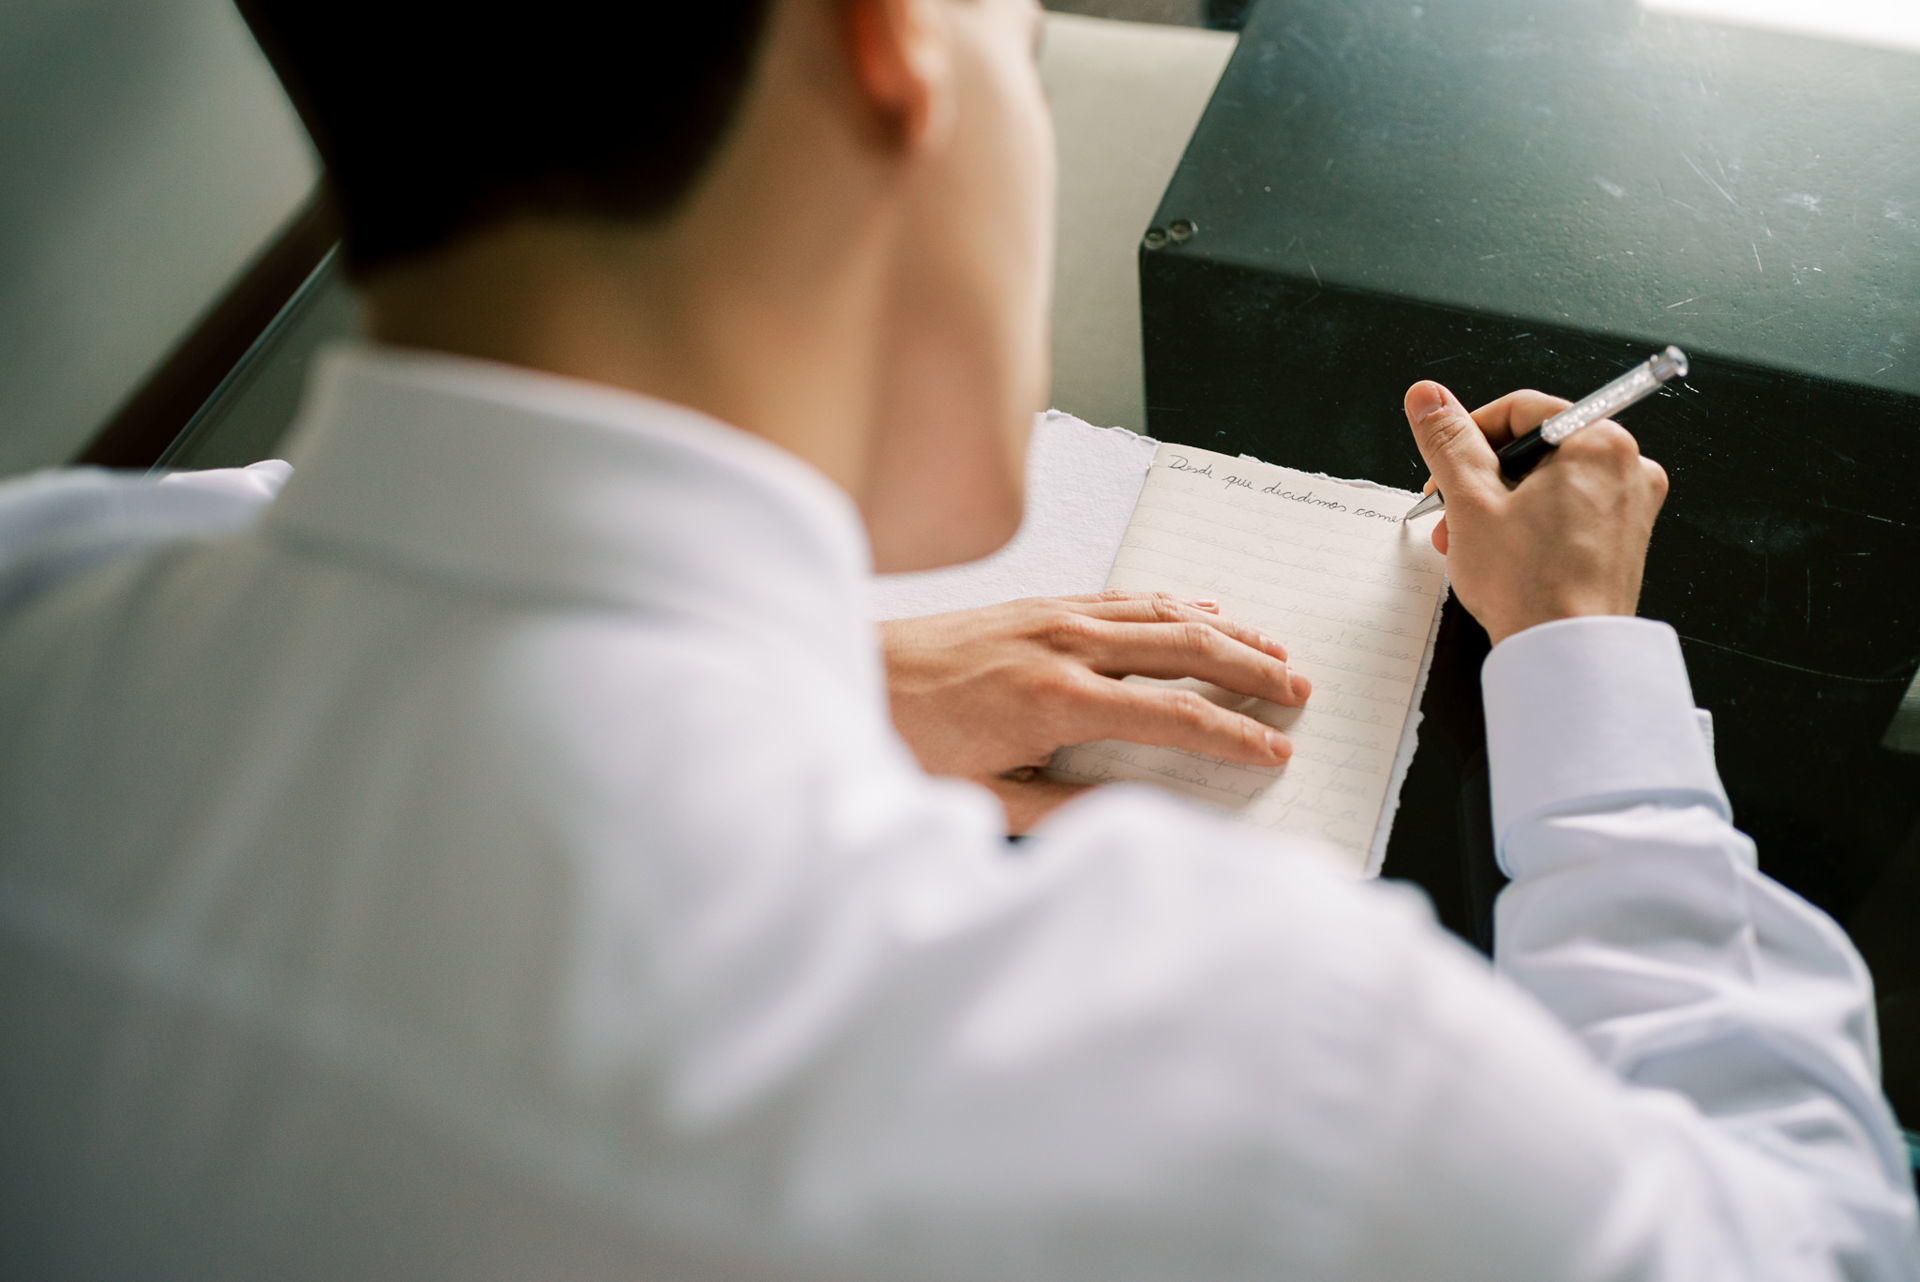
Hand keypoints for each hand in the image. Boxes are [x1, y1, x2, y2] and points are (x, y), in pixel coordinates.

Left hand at [881, 593, 1311, 831]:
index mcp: (1054, 702)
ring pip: (1161, 613)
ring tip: (1275, 650)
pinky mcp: (1034, 604)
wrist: (841, 675)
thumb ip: (1058, 809)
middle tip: (1301, 691)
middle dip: (1250, 671)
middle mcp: (1062, 646)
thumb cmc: (900, 743)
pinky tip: (1202, 610)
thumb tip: (1131, 816)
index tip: (1276, 751)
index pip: (1173, 717)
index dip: (1233, 736)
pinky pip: (1122, 596)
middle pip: (1185, 649)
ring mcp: (1049, 616)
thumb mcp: (976, 800)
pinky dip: (1172, 603)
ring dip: (1226, 630)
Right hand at [1405, 380, 1667, 646]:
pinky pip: (1568, 511)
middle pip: (1535, 448)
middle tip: (1450, 513)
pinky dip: (1531, 524)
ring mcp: (1630, 505)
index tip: (1444, 466)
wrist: (1565, 655)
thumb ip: (1447, 440)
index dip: (1469, 435)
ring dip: (1500, 505)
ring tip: (1467, 542)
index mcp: (1598, 442)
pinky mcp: (1623, 539)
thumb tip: (1428, 397)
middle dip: (1482, 479)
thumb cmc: (1531, 585)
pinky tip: (1502, 554)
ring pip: (1548, 482)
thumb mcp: (1470, 501)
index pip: (1520, 409)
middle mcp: (1627, 466)